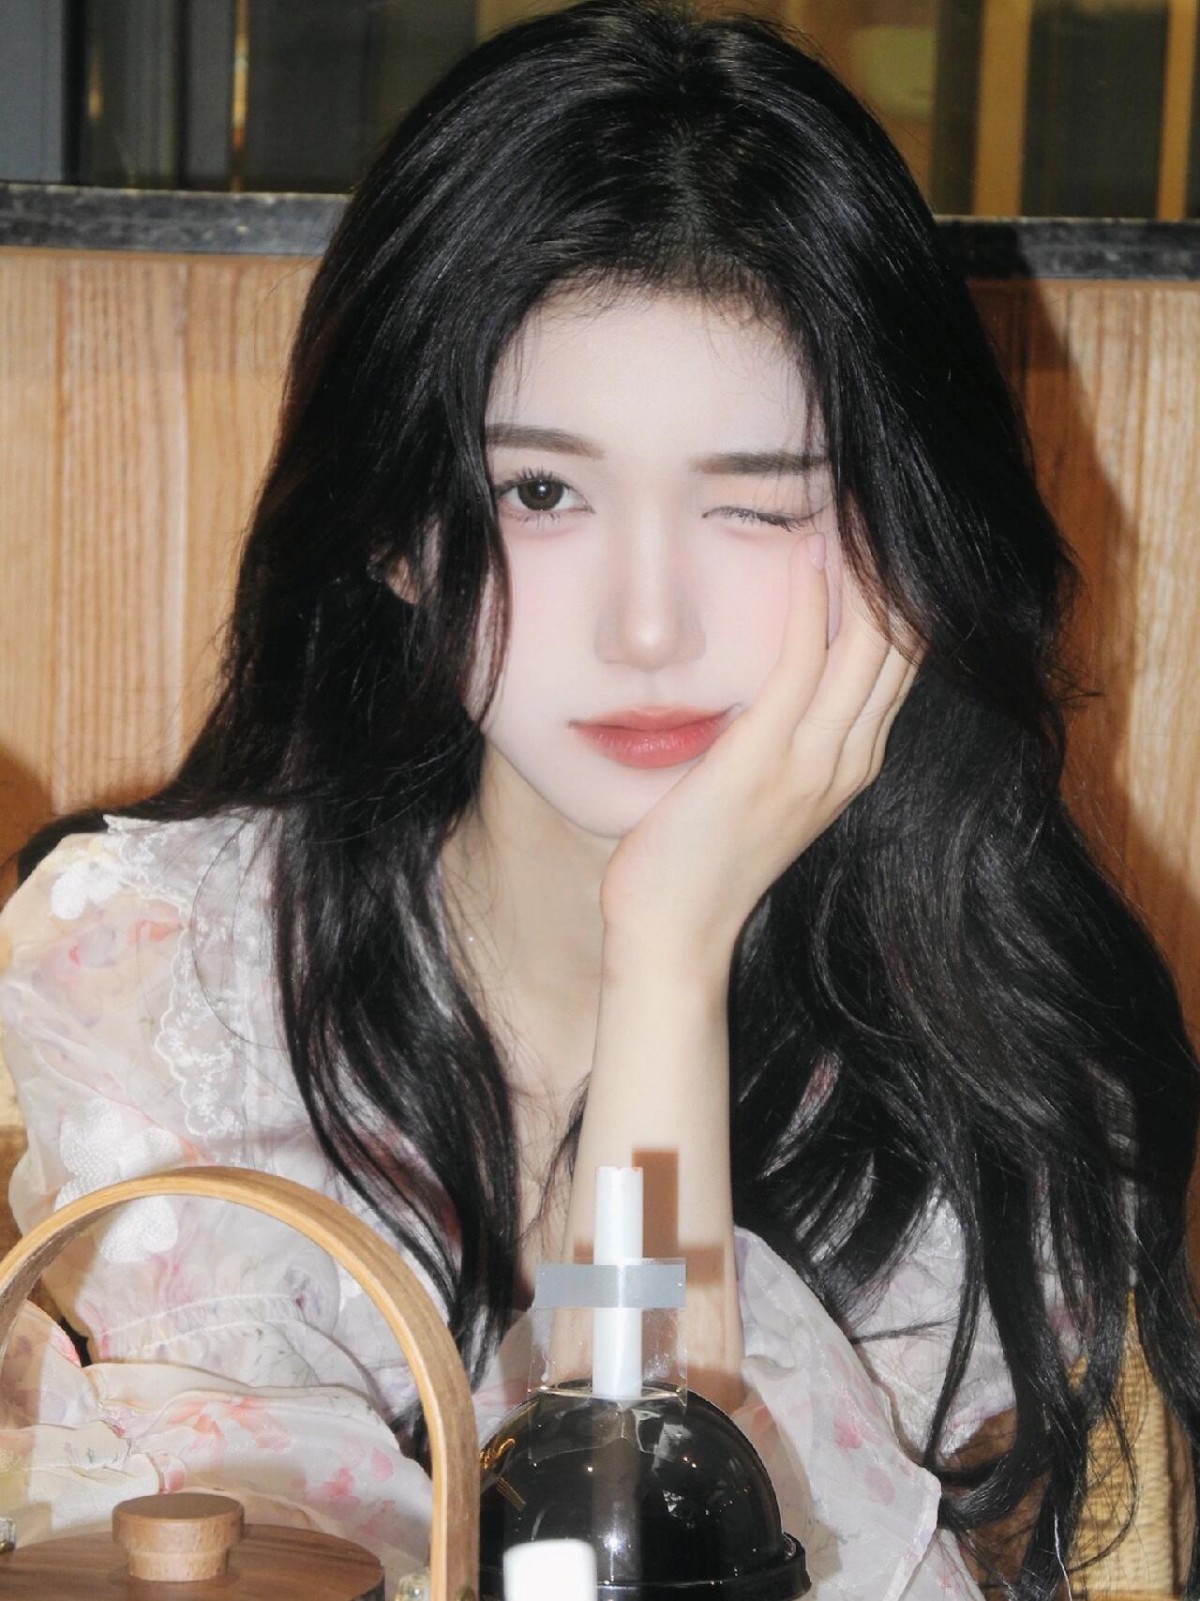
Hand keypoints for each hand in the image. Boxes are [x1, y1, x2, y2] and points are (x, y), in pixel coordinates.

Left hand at [600, 535, 917, 977]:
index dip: (903, 593)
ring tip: (850, 501)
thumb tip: (770, 682)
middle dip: (896, 567)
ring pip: (868, 646)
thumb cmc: (702, 862)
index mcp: (852, 764)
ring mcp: (813, 761)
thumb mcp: (761, 793)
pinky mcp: (764, 758)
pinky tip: (805, 552)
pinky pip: (802, 663)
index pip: (901, 663)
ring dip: (862, 568)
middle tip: (878, 495)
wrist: (674, 934)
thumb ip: (781, 739)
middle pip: (903, 646)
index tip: (883, 530)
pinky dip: (811, 602)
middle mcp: (848, 759)